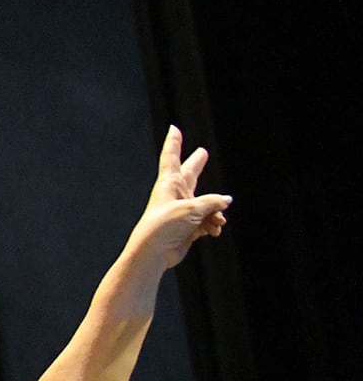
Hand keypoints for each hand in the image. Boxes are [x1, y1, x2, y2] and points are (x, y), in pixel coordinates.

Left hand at [126, 127, 231, 272]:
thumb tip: (226, 201)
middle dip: (197, 164)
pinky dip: (213, 225)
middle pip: (190, 174)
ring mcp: (183, 210)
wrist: (155, 252)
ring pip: (207, 203)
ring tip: (216, 221)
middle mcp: (176, 194)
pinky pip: (208, 220)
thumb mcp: (191, 209)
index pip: (172, 157)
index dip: (174, 142)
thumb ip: (212, 202)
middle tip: (202, 152)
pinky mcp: (188, 226)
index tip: (174, 128)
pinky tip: (214, 230)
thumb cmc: (165, 226)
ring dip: (216, 212)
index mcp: (169, 183)